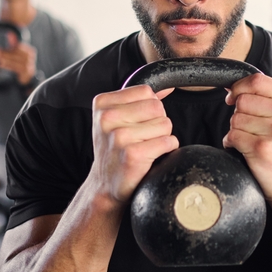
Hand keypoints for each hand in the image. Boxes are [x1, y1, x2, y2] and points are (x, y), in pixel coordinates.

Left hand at [0, 34, 37, 84]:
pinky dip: (6, 66)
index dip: (7, 48)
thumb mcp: (17, 51)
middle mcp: (31, 58)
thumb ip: (14, 43)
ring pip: (14, 61)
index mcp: (30, 50)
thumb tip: (10, 34)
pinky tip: (0, 64)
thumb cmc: (20, 62)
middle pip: (15, 54)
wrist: (26, 76)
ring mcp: (30, 65)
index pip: (18, 47)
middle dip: (4, 53)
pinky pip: (14, 68)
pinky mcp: (26, 72)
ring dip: (4, 59)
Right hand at [89, 85, 177, 204]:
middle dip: (157, 122)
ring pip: (165, 124)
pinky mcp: (133, 154)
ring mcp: (120, 136)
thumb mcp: (117, 119)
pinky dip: (166, 149)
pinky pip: (168, 142)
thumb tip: (168, 86)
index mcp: (102, 103)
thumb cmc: (114, 150)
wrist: (104, 185)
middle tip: (141, 138)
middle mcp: (108, 118)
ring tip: (143, 147)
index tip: (136, 124)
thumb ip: (140, 99)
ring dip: (161, 137)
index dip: (148, 108)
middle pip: (158, 107)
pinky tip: (149, 157)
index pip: (146, 92)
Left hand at [222, 73, 271, 203]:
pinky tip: (245, 150)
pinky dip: (231, 143)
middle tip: (252, 129)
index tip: (234, 97)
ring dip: (236, 130)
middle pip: (243, 100)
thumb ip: (266, 96)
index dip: (239, 87)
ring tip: (251, 140)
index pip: (256, 80)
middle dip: (239, 113)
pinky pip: (232, 135)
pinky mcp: (261, 148)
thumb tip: (232, 87)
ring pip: (235, 118)